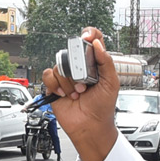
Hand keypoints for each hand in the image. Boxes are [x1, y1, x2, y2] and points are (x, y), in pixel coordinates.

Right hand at [44, 27, 120, 160]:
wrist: (90, 126)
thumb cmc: (103, 107)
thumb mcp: (111, 83)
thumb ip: (106, 61)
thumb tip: (97, 43)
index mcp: (95, 63)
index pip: (92, 40)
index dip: (89, 34)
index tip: (86, 36)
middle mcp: (79, 67)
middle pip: (71, 52)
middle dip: (77, 68)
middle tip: (84, 82)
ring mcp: (66, 76)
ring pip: (59, 65)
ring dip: (68, 82)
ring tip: (77, 93)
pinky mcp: (54, 86)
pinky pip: (48, 75)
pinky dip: (55, 85)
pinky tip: (64, 94)